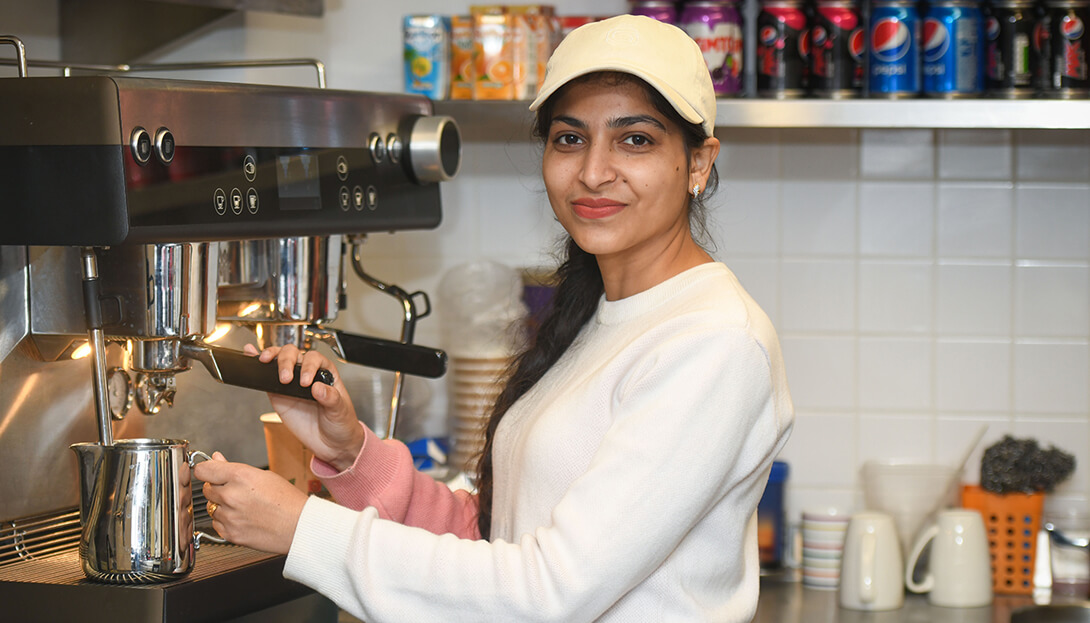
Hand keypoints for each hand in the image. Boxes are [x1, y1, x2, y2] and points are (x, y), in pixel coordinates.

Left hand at [195, 452, 307, 553]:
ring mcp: (229, 516)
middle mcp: (231, 495)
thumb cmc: (287, 501)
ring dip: (222, 506)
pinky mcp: (230, 534)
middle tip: (237, 491)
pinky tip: (243, 519)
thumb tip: (217, 459)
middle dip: (218, 488)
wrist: (299, 527)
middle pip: (207, 489)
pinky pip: (217, 524)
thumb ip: (234, 468)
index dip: (206, 470)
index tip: (209, 472)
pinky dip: (226, 521)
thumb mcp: (263, 476)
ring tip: (244, 507)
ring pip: (211, 507)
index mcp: (240, 476)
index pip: (203, 470)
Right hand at [246, 343, 365, 470]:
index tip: (305, 382)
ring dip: (272, 356)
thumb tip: (318, 388)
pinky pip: (268, 377)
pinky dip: (258, 365)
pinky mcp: (278, 395)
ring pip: (280, 360)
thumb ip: (331, 398)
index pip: (314, 359)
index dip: (308, 366)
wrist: (331, 444)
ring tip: (265, 361)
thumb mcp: (340, 411)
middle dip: (287, 362)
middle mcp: (308, 373)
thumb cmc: (341, 423)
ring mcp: (292, 383)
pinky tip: (250, 353)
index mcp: (326, 373)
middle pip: (294, 354)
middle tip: (286, 379)